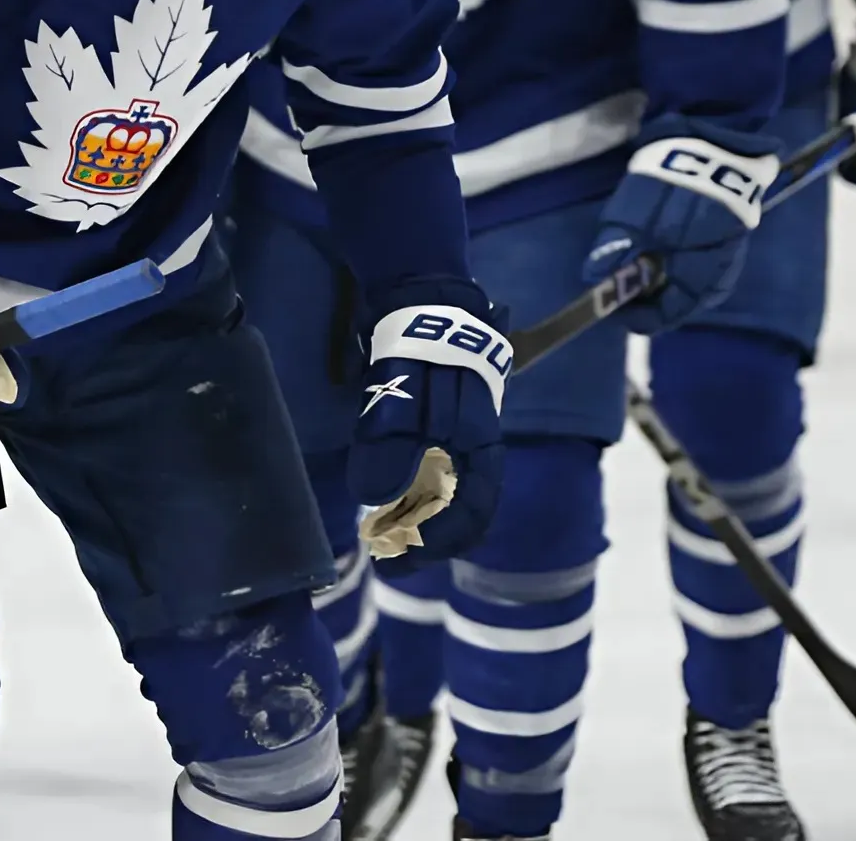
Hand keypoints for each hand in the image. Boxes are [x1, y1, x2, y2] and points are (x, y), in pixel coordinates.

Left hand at [351, 278, 505, 562]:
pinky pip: (428, 472)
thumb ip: (390, 447)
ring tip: (379, 533)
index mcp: (480, 445)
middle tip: (385, 555)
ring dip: (415, 519)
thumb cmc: (417, 348)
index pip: (474, 511)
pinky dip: (408, 494)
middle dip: (426, 539)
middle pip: (460, 509)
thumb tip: (374, 499)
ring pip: (443, 493)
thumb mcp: (401, 397)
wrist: (420, 298)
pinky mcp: (435, 425)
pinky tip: (382, 499)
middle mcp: (473, 447)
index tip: (401, 557)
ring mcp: (455, 436)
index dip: (440, 542)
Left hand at [581, 118, 779, 333]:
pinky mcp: (721, 240)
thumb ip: (613, 252)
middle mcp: (714, 281)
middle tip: (615, 271)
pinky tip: (653, 240)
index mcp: (698, 284)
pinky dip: (667, 258)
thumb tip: (594, 282)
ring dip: (653, 274)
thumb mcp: (633, 219)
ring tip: (631, 252)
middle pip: (669, 302)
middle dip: (640, 292)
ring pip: (679, 283)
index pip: (658, 319)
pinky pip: (690, 263)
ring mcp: (722, 260)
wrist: (715, 143)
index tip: (603, 297)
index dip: (628, 312)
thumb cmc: (673, 186)